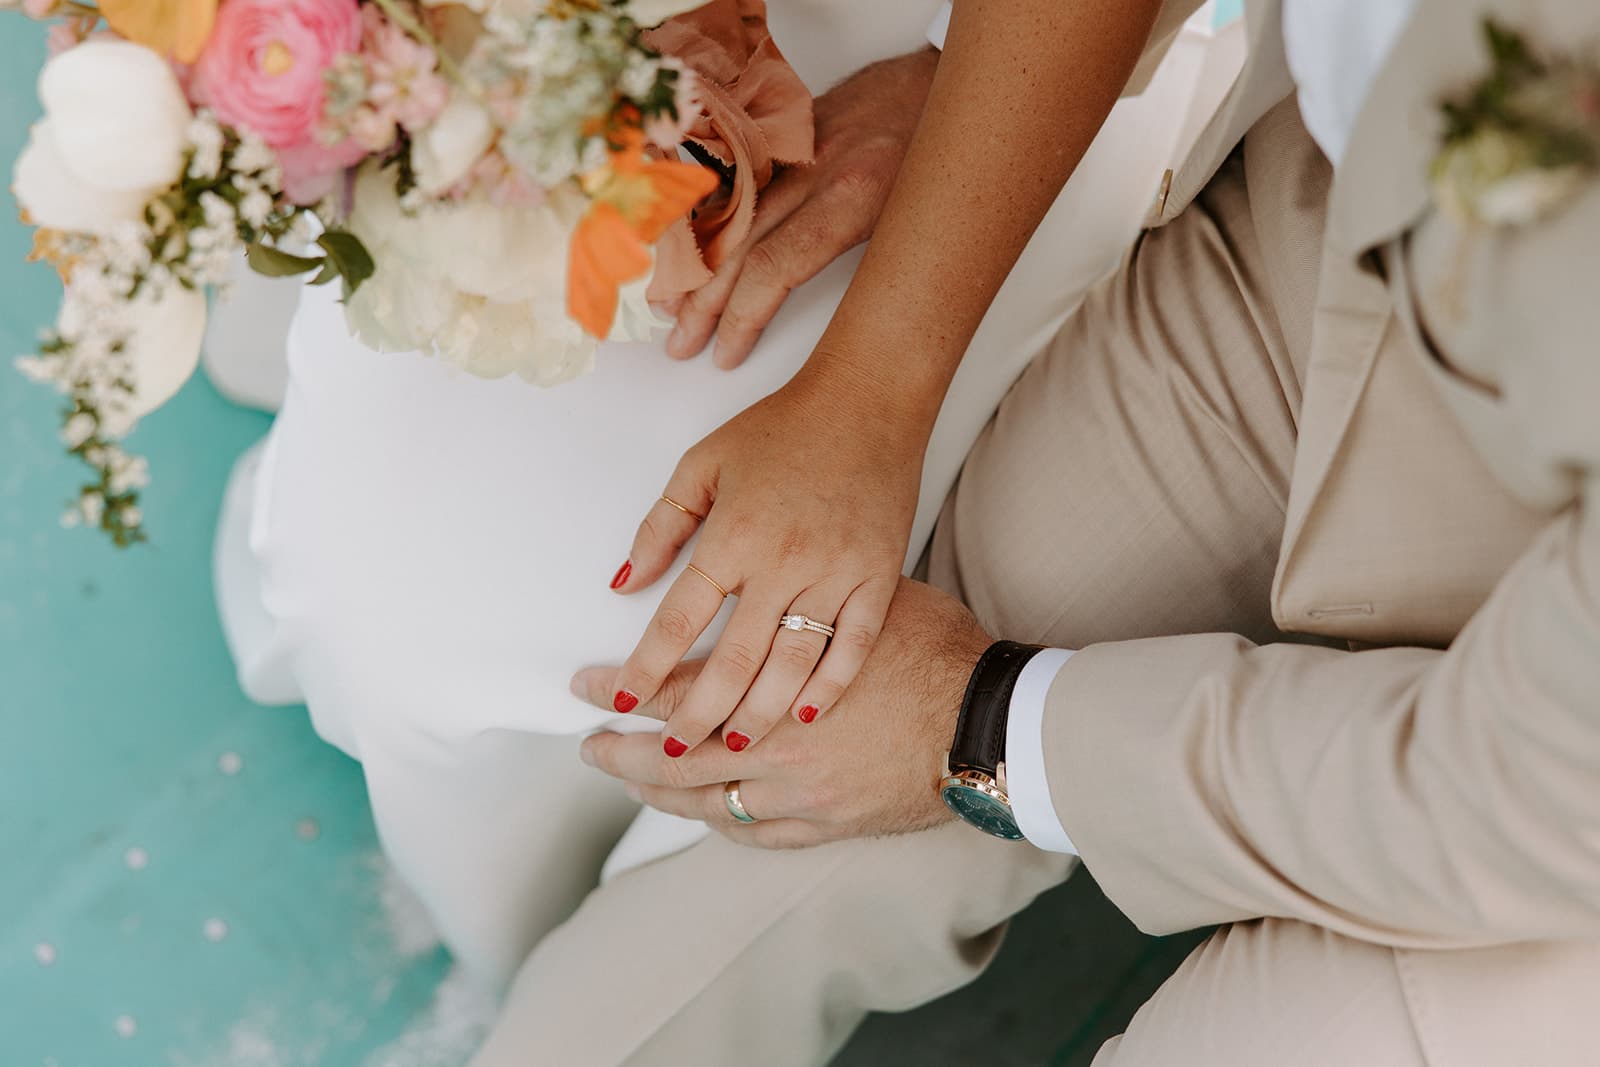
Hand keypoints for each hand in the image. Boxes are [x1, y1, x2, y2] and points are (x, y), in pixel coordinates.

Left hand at [574, 579, 991, 847]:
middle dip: (622, 750)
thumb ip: (804, 597)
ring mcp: (797, 789)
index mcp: (774, 674)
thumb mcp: (865, 593)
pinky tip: (701, 813)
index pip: (673, 685)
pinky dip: (719, 823)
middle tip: (590, 743)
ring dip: (659, 791)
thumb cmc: (935, 645)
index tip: (586, 687)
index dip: (622, 687)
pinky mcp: (826, 821)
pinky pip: (754, 832)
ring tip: (628, 777)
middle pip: (673, 754)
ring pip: (706, 799)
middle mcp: (772, 740)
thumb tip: (761, 582)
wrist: (991, 719)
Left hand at [608, 360, 925, 756]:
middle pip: (731, 660)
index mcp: (734, 535)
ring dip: (757, 713)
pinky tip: (803, 715)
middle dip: (695, 714)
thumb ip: (662, 525)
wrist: (869, 401)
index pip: (678, 619)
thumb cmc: (783, 428)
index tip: (619, 701)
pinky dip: (828, 687)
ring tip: (731, 745)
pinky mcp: (876, 579)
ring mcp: (835, 575)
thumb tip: (624, 581)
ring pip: (791, 666)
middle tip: (671, 750)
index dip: (645, 666)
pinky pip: (852, 647)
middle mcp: (783, 563)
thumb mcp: (704, 462)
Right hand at [661, 47, 939, 369]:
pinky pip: (730, 189)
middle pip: (739, 247)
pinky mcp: (781, 140)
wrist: (936, 82)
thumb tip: (844, 329)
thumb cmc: (939, 159)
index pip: (775, 267)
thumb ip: (873, 268)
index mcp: (852, 197)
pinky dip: (704, 224)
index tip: (726, 354)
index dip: (743, 318)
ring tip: (669, 308)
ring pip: (726, 216)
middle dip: (703, 305)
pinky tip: (685, 252)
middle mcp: (814, 172)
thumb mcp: (919, 224)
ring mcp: (793, 151)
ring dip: (693, 266)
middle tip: (681, 345)